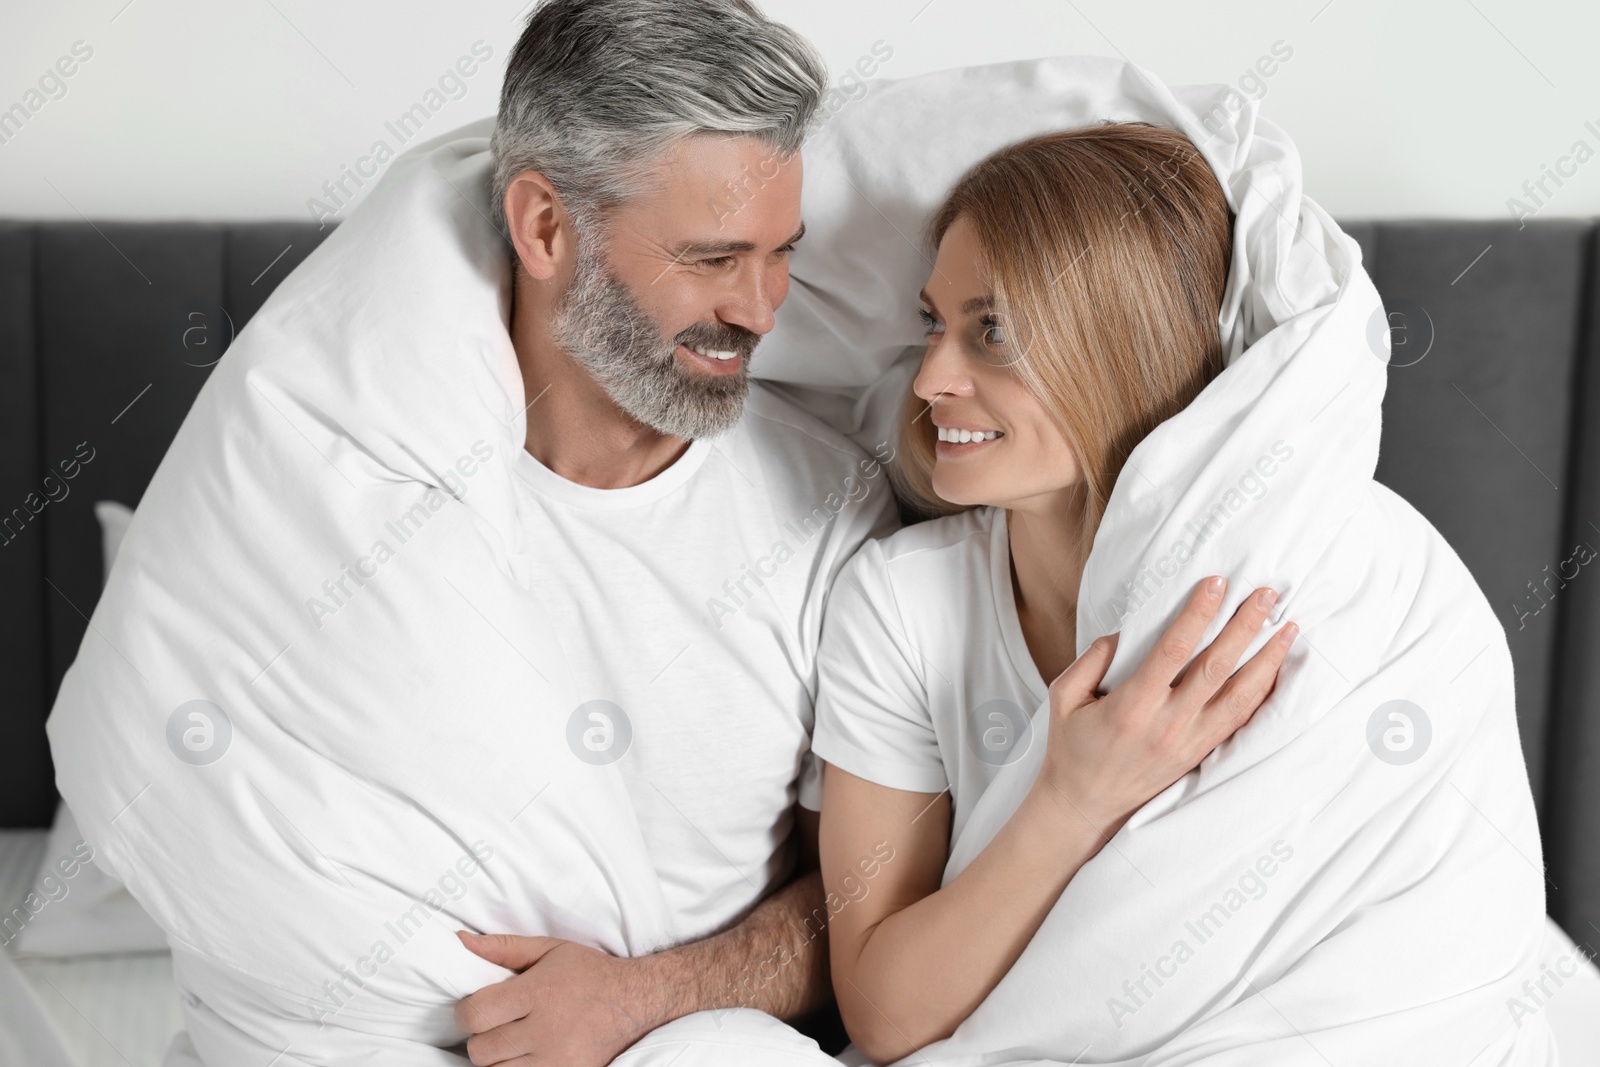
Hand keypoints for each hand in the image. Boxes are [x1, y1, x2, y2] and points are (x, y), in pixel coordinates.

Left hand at [454, 932, 663, 1065]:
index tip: (475, 1006)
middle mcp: (546, 1028)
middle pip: (481, 1049)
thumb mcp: (549, 949)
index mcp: (539, 991)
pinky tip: (526, 1054)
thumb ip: (504, 947)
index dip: (466, 1011)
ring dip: (497, 1056)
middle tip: (496, 1024)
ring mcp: (557, 1059)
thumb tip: (461, 942)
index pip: (476, 1014)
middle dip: (480, 1036)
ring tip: (513, 1039)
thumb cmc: (588, 972)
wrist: (636, 1000)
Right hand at [1038, 577, 1296, 835]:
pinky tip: (1278, 671)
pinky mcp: (1200, 754)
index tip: (1217, 583)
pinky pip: (1240, 721)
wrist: (1084, 806)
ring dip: (1268, 660)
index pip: (1173, 650)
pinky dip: (1263, 694)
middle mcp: (1167, 724)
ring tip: (1289, 629)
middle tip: (1267, 594)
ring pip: (1240, 697)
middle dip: (1246, 627)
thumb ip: (1091, 660)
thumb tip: (1125, 632)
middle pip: (1217, 668)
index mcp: (1132, 706)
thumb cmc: (1071, 748)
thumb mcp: (1064, 698)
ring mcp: (1189, 742)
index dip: (1198, 614)